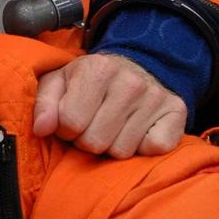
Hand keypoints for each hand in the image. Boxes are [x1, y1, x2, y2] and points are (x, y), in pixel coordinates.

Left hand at [32, 53, 186, 158]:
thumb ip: (44, 103)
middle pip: (96, 142)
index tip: (72, 119)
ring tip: (113, 127)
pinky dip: (142, 148)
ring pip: (122, 152)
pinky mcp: (177, 113)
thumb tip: (41, 129)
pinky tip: (136, 131)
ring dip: (113, 146)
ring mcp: (156, 97)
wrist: (134, 67)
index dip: (66, 128)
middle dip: (88, 140)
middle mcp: (130, 81)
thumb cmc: (90, 81)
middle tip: (93, 124)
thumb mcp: (60, 82)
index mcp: (97, 69)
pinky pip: (154, 149)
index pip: (71, 122)